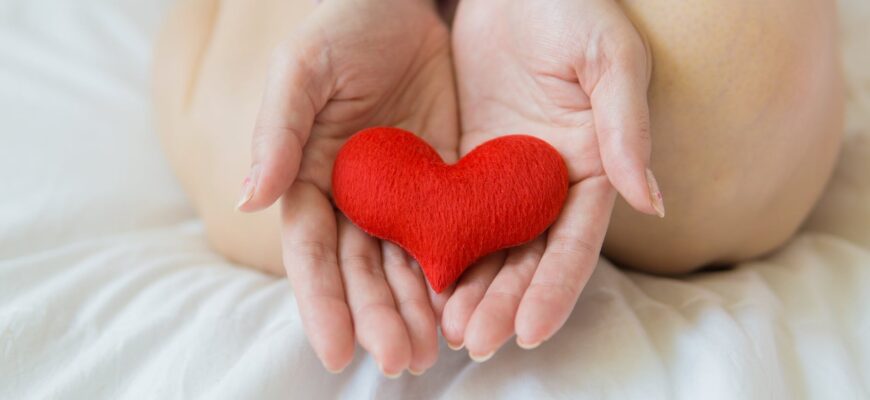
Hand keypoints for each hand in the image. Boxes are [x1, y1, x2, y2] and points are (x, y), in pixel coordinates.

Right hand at [238, 0, 456, 374]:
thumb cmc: (343, 26)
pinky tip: (466, 303)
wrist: (405, 3)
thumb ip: (278, 131)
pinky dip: (454, 270)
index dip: (322, 302)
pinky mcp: (444, 182)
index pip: (311, 252)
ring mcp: (400, 194)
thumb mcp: (302, 70)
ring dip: (416, 308)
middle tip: (400, 360)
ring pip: (404, 263)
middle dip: (377, 316)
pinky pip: (449, 233)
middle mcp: (353, 197)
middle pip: (361, 270)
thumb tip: (249, 199)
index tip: (339, 352)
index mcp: (309, 177)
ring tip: (433, 351)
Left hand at [442, 0, 664, 358]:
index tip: (530, 331)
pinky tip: (422, 283)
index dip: (555, 288)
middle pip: (528, 257)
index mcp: (591, 167)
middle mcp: (549, 184)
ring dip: (471, 290)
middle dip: (504, 302)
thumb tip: (652, 202)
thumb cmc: (570, 7)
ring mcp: (505, 178)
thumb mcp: (609, 58)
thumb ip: (626, 127)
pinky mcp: (466, 164)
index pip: (576, 242)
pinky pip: (452, 214)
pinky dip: (441, 250)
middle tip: (475, 341)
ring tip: (447, 330)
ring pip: (489, 247)